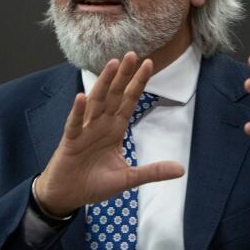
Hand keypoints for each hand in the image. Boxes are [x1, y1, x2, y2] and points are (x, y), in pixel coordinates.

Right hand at [35, 52, 184, 216]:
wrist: (68, 196)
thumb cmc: (94, 183)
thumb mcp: (128, 178)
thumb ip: (152, 172)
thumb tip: (181, 170)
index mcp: (115, 129)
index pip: (129, 100)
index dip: (138, 83)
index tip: (149, 63)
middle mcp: (101, 124)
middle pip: (114, 95)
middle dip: (124, 75)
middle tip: (133, 54)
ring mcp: (85, 130)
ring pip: (96, 102)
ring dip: (103, 83)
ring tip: (112, 64)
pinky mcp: (71, 141)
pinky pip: (75, 124)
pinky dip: (78, 111)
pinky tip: (81, 97)